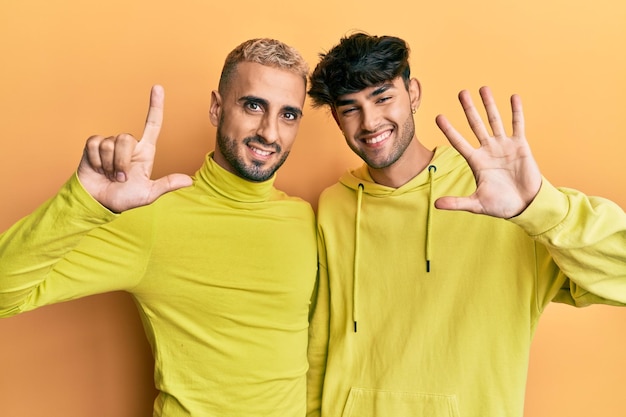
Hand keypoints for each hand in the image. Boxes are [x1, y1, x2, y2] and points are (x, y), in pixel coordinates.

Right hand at [77, 85, 192, 212]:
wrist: (99, 202)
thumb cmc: (124, 198)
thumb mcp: (148, 194)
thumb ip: (166, 185)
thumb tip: (190, 181)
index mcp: (145, 152)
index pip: (153, 124)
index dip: (156, 106)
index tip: (157, 87)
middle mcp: (129, 145)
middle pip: (126, 138)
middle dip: (122, 162)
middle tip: (121, 178)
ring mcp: (111, 144)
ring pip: (110, 143)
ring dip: (109, 164)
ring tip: (109, 174)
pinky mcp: (93, 145)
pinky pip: (94, 144)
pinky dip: (95, 161)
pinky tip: (97, 168)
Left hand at [434, 86, 541, 217]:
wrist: (526, 205)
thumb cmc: (501, 205)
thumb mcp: (477, 204)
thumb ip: (457, 202)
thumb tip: (435, 205)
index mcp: (476, 161)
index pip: (459, 142)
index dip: (449, 129)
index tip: (438, 116)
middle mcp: (488, 150)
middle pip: (475, 125)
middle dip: (468, 109)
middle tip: (461, 92)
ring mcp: (504, 146)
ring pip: (495, 120)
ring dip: (489, 105)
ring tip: (483, 88)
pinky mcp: (520, 145)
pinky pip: (518, 125)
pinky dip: (516, 111)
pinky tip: (513, 97)